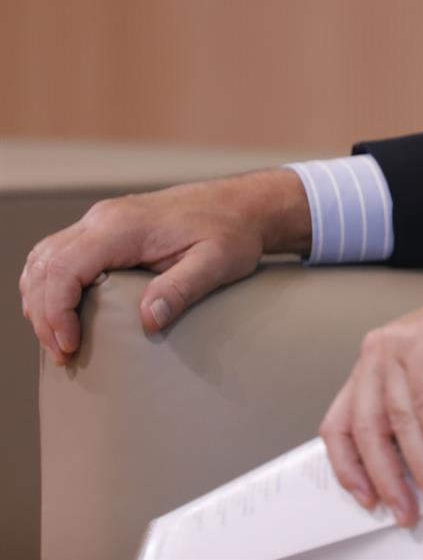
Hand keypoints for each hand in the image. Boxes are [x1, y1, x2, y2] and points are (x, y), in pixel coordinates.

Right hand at [19, 168, 310, 364]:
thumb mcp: (218, 262)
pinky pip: (59, 254)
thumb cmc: (233, 232)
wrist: (243, 204)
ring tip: (59, 340)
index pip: (64, 268)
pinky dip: (50, 284)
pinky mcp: (106, 227)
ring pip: (44, 258)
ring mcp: (102, 219)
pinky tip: (61, 312)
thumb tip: (148, 320)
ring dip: (41, 299)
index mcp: (123, 226)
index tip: (70, 347)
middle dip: (44, 314)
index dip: (56, 312)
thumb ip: (182, 288)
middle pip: (45, 266)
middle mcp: (103, 218)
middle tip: (63, 355)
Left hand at [321, 242, 422, 525]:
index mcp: (374, 364)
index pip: (341, 424)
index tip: (366, 498)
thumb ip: (419, 413)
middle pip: (366, 428)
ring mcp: (400, 343)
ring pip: (398, 421)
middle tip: (407, 510)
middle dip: (387, 478)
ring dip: (419, 467)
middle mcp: (378, 351)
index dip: (349, 467)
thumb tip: (415, 474)